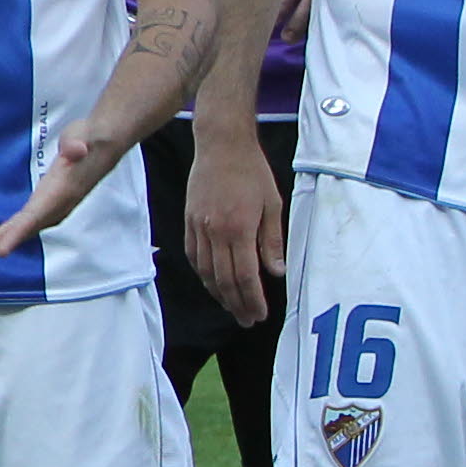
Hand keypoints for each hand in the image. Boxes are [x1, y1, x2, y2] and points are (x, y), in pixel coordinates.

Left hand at [0, 106, 132, 265]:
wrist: (103, 144)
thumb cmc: (89, 138)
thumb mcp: (82, 135)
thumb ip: (77, 144)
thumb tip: (77, 150)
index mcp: (63, 191)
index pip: (36, 215)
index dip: (18, 233)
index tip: (2, 251)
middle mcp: (59, 203)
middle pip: (28, 225)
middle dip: (5, 241)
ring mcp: (55, 204)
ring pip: (26, 226)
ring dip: (4, 240)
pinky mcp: (50, 201)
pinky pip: (28, 220)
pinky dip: (13, 231)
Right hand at [183, 124, 286, 329]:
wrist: (221, 145)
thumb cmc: (252, 172)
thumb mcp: (273, 205)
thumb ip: (272, 241)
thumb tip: (276, 272)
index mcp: (239, 229)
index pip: (245, 276)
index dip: (252, 299)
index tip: (260, 314)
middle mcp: (215, 232)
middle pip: (223, 279)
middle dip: (236, 304)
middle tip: (247, 320)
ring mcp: (198, 227)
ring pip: (205, 271)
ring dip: (218, 294)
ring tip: (231, 307)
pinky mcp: (189, 221)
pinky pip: (194, 256)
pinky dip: (202, 274)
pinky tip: (211, 283)